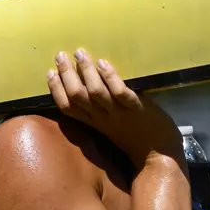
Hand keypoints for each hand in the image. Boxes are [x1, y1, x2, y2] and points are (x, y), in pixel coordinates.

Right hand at [46, 48, 182, 167]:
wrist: (159, 156)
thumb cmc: (136, 139)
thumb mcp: (111, 129)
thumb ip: (99, 113)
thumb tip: (89, 88)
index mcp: (94, 123)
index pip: (68, 107)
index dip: (56, 90)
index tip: (50, 72)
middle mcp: (102, 118)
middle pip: (77, 96)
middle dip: (66, 75)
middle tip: (60, 55)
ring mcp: (119, 114)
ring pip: (95, 93)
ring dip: (86, 71)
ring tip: (80, 53)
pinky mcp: (137, 109)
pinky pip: (121, 93)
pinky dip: (110, 78)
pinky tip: (104, 63)